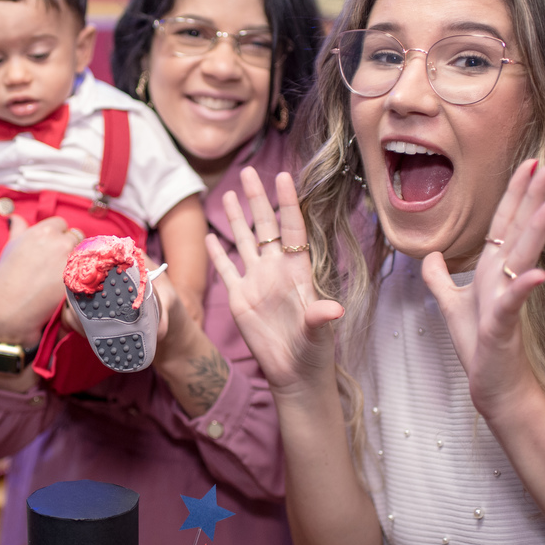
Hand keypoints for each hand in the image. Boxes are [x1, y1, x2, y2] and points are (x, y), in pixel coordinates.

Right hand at [0, 215, 81, 347]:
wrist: (9, 311)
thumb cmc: (6, 279)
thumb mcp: (10, 248)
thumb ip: (18, 229)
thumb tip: (15, 217)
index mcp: (43, 231)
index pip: (61, 224)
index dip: (56, 236)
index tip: (50, 248)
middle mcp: (60, 242)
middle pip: (75, 236)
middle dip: (68, 246)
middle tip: (56, 263)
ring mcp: (71, 261)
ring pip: (84, 252)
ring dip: (77, 260)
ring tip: (62, 275)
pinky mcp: (78, 278)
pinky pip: (88, 270)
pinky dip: (82, 275)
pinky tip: (70, 283)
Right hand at [206, 168, 343, 396]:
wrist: (293, 373)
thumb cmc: (313, 351)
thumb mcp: (319, 332)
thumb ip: (320, 317)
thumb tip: (333, 310)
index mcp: (298, 271)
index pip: (292, 228)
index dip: (287, 202)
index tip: (284, 176)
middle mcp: (276, 270)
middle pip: (265, 226)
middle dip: (257, 198)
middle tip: (248, 171)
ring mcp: (257, 282)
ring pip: (245, 241)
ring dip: (237, 217)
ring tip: (228, 192)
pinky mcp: (240, 298)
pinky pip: (226, 269)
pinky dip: (218, 253)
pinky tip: (211, 235)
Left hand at [422, 159, 544, 418]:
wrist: (495, 387)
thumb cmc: (478, 347)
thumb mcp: (451, 306)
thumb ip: (440, 279)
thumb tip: (430, 255)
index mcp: (492, 270)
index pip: (506, 223)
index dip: (516, 193)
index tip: (530, 162)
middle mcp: (504, 279)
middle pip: (520, 230)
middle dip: (533, 197)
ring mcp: (507, 300)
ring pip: (523, 257)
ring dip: (538, 230)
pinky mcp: (502, 326)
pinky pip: (513, 303)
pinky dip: (524, 288)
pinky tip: (538, 275)